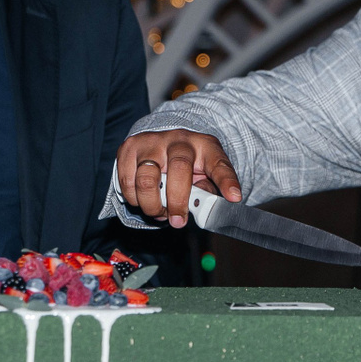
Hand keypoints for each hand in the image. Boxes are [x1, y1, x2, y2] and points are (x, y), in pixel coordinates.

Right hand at [117, 129, 241, 227]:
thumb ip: (207, 194)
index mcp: (205, 147)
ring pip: (146, 180)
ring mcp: (151, 142)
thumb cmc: (187, 165)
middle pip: (178, 169)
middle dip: (177, 202)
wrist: (161, 144)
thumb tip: (207, 214)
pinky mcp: (129, 148)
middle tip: (178, 221)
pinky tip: (143, 198)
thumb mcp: (204, 176)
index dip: (227, 181)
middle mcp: (178, 140)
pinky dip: (134, 199)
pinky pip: (127, 182)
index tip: (234, 198)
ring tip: (159, 211)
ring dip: (152, 205)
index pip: (219, 163)